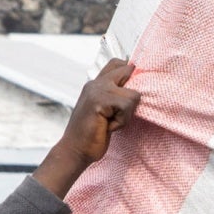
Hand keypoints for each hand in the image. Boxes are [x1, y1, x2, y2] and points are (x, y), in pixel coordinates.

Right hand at [37, 59, 141, 194]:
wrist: (75, 151)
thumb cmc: (92, 134)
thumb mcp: (105, 111)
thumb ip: (115, 96)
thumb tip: (138, 87)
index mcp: (96, 84)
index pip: (118, 63)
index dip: (129, 73)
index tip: (126, 96)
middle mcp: (95, 83)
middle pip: (128, 70)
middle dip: (131, 95)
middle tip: (117, 113)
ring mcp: (96, 90)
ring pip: (133, 94)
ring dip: (127, 114)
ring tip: (110, 122)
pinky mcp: (99, 101)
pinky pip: (127, 106)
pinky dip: (122, 121)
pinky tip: (108, 127)